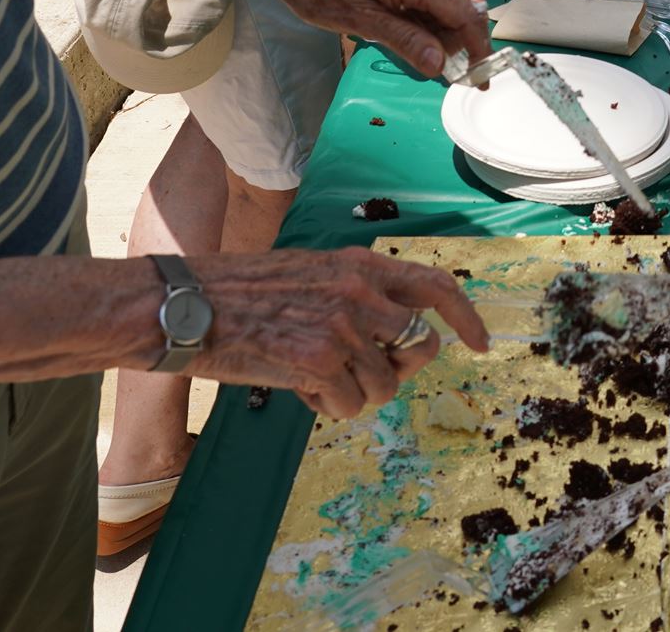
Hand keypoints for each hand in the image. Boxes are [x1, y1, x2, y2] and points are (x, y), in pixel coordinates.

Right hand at [188, 247, 489, 420]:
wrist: (188, 307)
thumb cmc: (243, 294)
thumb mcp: (312, 274)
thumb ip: (358, 295)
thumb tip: (403, 337)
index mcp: (359, 264)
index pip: (437, 286)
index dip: (467, 317)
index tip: (481, 343)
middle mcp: (359, 291)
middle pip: (418, 347)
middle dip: (401, 370)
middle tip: (367, 375)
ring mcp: (340, 327)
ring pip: (384, 385)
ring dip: (355, 392)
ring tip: (314, 376)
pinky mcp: (317, 362)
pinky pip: (349, 405)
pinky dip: (327, 405)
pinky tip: (297, 386)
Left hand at [263, 0, 487, 76]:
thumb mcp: (360, 19)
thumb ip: (404, 39)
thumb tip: (440, 64)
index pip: (464, 15)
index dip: (477, 48)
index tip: (481, 79)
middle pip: (458, 12)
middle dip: (459, 46)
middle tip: (448, 78)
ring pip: (443, 8)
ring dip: (441, 37)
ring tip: (425, 62)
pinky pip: (427, 1)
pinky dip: (426, 24)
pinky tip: (411, 40)